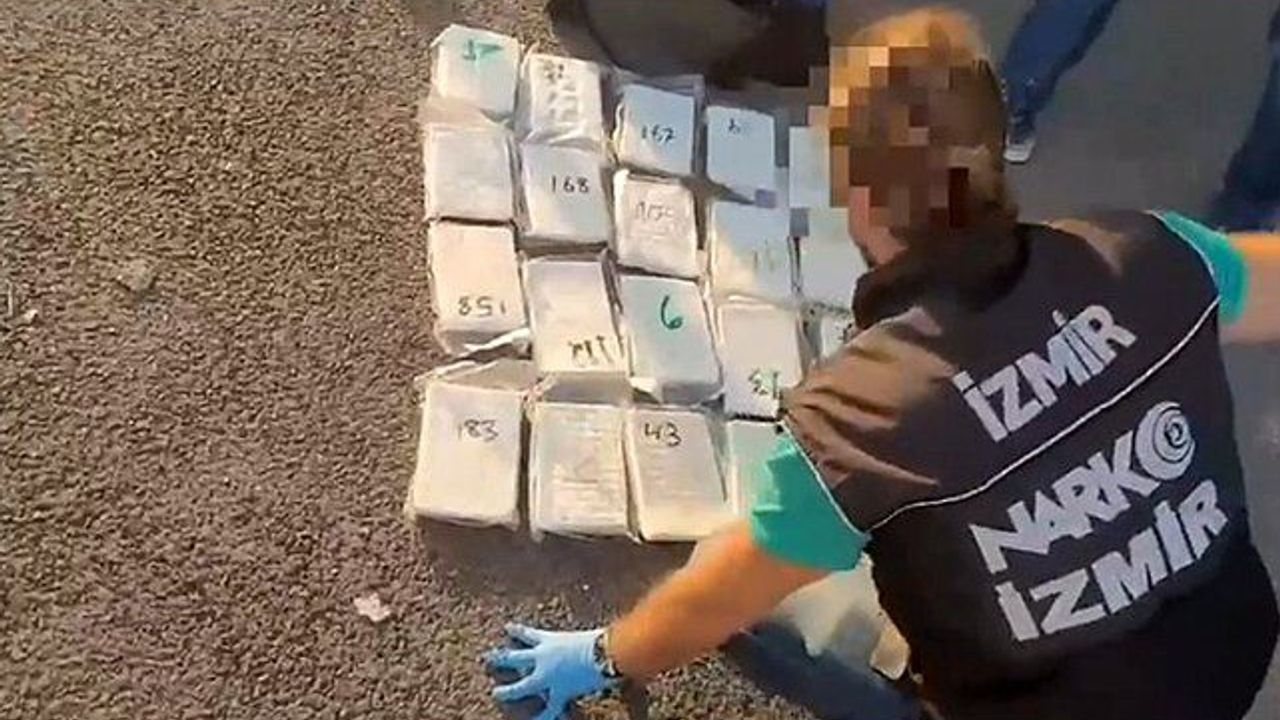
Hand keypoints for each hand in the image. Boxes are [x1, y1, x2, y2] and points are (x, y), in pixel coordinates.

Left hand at [485, 624, 617, 719]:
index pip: (528, 634)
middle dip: (501, 658)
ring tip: (496, 693)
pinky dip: (544, 717)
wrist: (605, 652)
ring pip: (523, 686)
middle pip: (515, 657)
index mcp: (550, 640)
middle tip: (489, 657)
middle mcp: (543, 657)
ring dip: (508, 691)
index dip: (517, 631)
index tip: (507, 628)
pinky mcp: (559, 692)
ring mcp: (547, 676)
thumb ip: (584, 639)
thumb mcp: (587, 635)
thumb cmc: (602, 638)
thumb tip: (599, 638)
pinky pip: (550, 708)